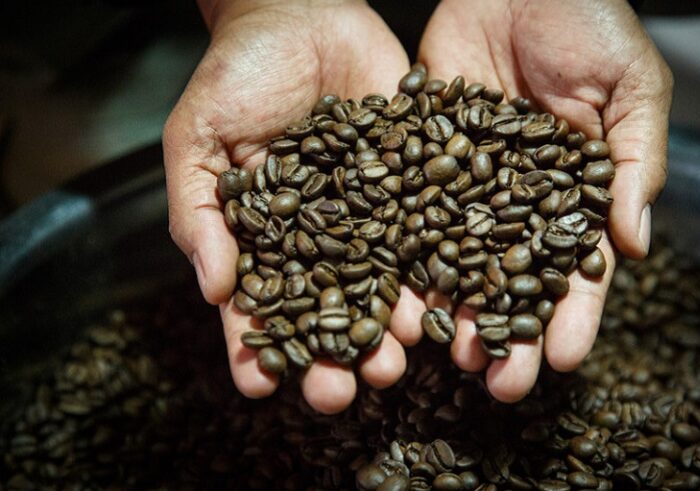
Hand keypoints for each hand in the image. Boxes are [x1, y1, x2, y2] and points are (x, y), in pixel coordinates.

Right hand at [163, 0, 412, 413]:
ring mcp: (370, 215)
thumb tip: (212, 288)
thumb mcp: (198, 138)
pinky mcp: (413, 184)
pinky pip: (426, 231)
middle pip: (327, 309)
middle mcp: (321, 236)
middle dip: (333, 353)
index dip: (255, 346)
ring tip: (394, 362)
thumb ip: (200, 212)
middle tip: (340, 392)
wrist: (300, 12)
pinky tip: (439, 304)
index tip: (259, 385)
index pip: (257, 304)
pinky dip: (434, 269)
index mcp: (264, 235)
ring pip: (382, 284)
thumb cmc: (236, 73)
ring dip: (388, 328)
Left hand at [416, 0, 672, 400]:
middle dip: (509, 333)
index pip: (575, 267)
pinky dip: (402, 252)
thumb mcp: (631, 88)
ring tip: (447, 356)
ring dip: (452, 309)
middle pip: (511, 279)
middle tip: (501, 386)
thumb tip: (633, 242)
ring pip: (455, 258)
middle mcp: (514, 200)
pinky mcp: (417, 157)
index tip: (564, 358)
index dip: (572, 314)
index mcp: (571, 193)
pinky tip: (396, 295)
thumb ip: (632, 162)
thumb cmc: (589, 21)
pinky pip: (408, 209)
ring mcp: (463, 183)